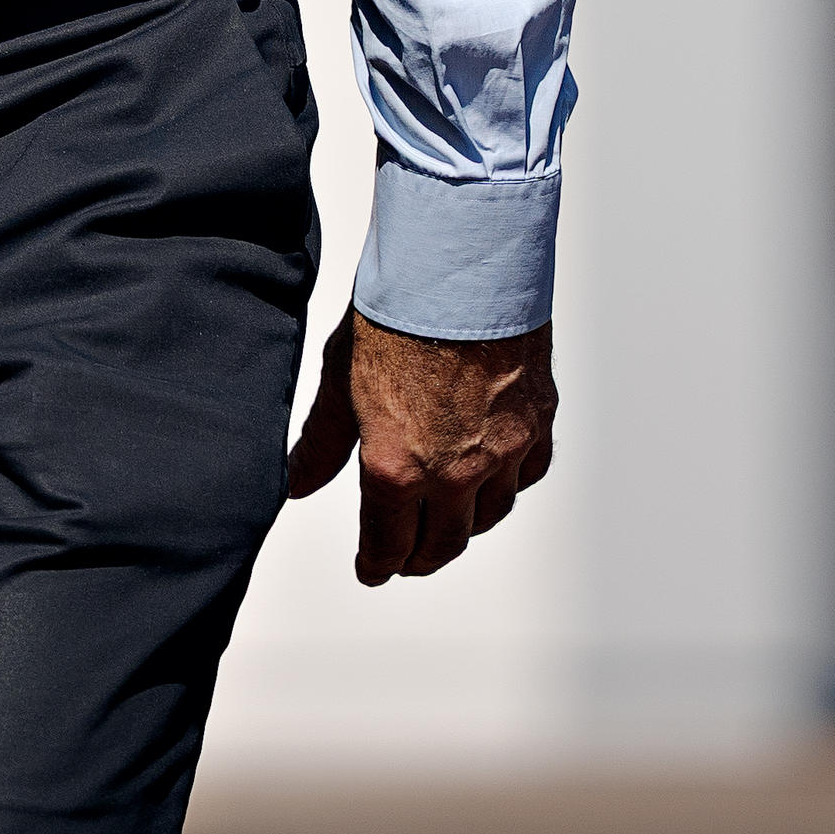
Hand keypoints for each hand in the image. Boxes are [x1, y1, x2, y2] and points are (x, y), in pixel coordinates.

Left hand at [284, 311, 553, 583]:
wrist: (461, 264)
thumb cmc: (397, 311)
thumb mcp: (340, 379)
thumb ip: (322, 442)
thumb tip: (298, 482)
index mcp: (398, 467)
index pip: (388, 545)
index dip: (377, 565)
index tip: (372, 569)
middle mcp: (456, 471)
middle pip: (443, 545)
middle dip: (419, 559)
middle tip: (406, 559)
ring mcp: (503, 449)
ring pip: (489, 515)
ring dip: (465, 526)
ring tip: (447, 519)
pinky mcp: (537, 421)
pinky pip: (527, 475)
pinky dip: (508, 485)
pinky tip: (493, 477)